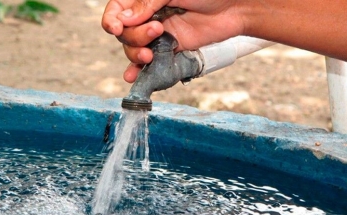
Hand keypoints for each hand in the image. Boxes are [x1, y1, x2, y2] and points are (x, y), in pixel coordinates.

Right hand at [101, 0, 244, 81]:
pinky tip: (132, 76)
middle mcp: (148, 15)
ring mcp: (158, 33)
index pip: (117, 9)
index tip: (116, 28)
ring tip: (151, 54)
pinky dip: (138, 70)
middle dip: (135, 36)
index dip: (111, 19)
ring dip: (136, 53)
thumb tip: (124, 19)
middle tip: (157, 30)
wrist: (234, 8)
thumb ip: (147, 3)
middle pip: (124, 32)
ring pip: (133, 48)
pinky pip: (149, 61)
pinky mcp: (169, 49)